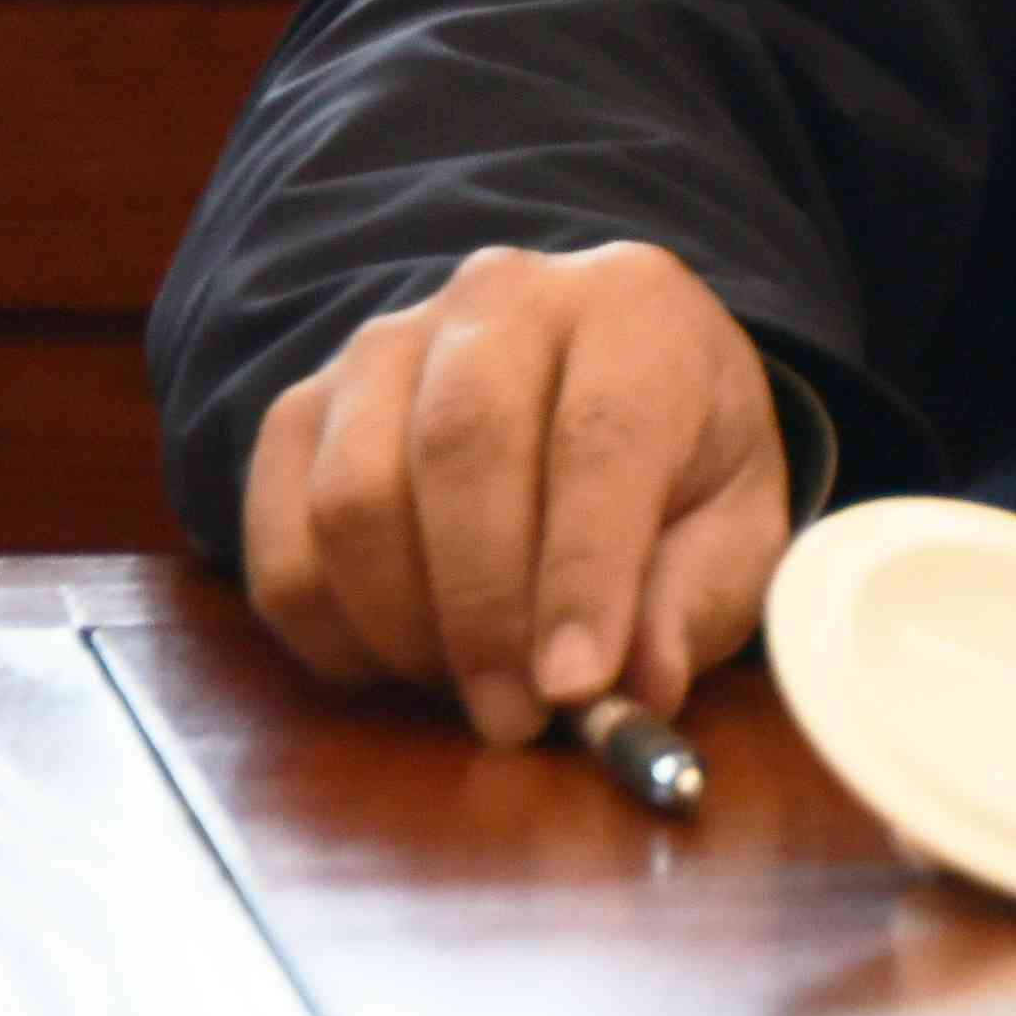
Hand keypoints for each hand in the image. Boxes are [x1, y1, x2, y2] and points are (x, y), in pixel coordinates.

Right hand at [241, 239, 791, 744]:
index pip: (600, 433)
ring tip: (468, 690)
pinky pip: (280, 533)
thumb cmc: (677, 461)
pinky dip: (327, 625)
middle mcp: (500, 298)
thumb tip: (637, 685)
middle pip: (460, 449)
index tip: (574, 686)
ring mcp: (385, 344)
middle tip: (513, 717)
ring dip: (402, 624)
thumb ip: (696, 595)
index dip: (582, 573)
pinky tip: (395, 661)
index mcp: (633, 307)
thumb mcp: (735, 524)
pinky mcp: (304, 406)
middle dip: (483, 611)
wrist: (591, 388)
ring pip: (354, 494)